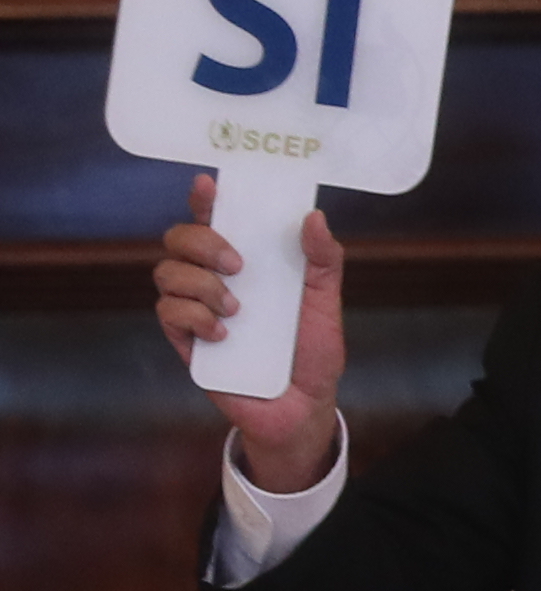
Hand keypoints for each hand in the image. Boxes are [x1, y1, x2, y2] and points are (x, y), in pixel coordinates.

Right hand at [152, 174, 347, 492]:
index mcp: (247, 261)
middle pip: (179, 238)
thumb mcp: (326, 301)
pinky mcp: (183, 340)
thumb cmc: (312, 350)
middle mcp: (213, 278)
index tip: (209, 184)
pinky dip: (194, 317)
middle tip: (238, 264)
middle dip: (203, 242)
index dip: (205, 198)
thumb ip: (324, 259)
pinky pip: (167, 312)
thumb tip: (313, 216)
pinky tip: (224, 334)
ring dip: (200, 284)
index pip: (216, 219)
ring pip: (165, 272)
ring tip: (237, 308)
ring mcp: (194, 308)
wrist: (301, 406)